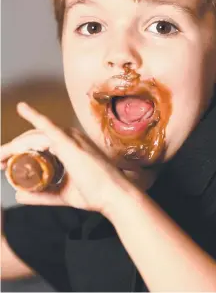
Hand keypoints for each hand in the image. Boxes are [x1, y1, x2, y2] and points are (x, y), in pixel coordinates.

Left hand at [1, 102, 127, 216]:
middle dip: (12, 150)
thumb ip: (41, 195)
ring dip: (15, 146)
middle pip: (33, 139)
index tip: (4, 164)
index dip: (19, 153)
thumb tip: (19, 195)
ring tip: (0, 157)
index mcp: (69, 147)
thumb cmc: (95, 193)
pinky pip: (50, 127)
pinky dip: (35, 117)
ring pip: (35, 137)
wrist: (114, 197)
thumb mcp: (61, 194)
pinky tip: (22, 109)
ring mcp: (70, 139)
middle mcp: (69, 138)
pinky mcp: (70, 143)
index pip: (38, 144)